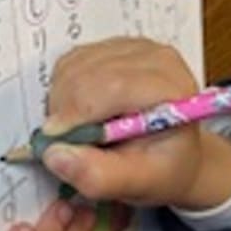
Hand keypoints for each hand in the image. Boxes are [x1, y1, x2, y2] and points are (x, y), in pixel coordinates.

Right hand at [40, 37, 230, 209]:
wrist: (176, 151)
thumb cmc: (163, 167)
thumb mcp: (139, 183)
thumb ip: (99, 175)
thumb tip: (54, 155)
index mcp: (172, 87)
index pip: (112, 87)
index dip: (74, 116)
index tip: (56, 146)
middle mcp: (154, 57)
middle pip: (86, 74)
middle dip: (64, 113)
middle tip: (69, 145)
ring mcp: (132, 46)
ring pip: (72, 67)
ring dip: (61, 103)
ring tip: (81, 132)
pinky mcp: (111, 46)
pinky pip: (69, 63)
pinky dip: (63, 91)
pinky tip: (81, 112)